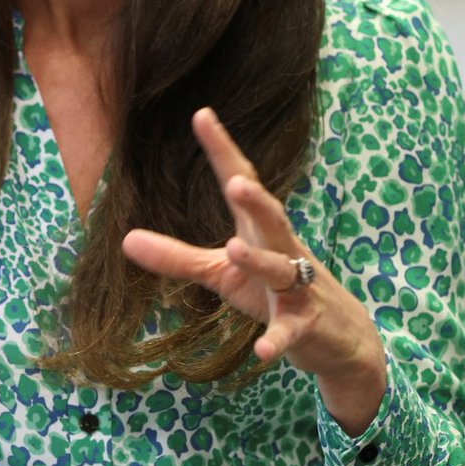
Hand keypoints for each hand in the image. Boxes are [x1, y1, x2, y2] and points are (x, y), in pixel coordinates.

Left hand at [122, 108, 385, 434]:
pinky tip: (262, 351)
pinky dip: (278, 339)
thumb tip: (125, 239)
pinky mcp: (307, 325)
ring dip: (260, 260)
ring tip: (234, 247)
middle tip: (237, 180)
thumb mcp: (221, 273)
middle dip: (256, 200)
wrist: (339, 337)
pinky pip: (291, 331)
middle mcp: (282, 250)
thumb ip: (177, 256)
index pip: (240, 183)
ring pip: (282, 269)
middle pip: (272, 218)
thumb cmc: (273, 291)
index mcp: (258, 231)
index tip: (202, 114)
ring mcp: (298, 287)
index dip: (222, 150)